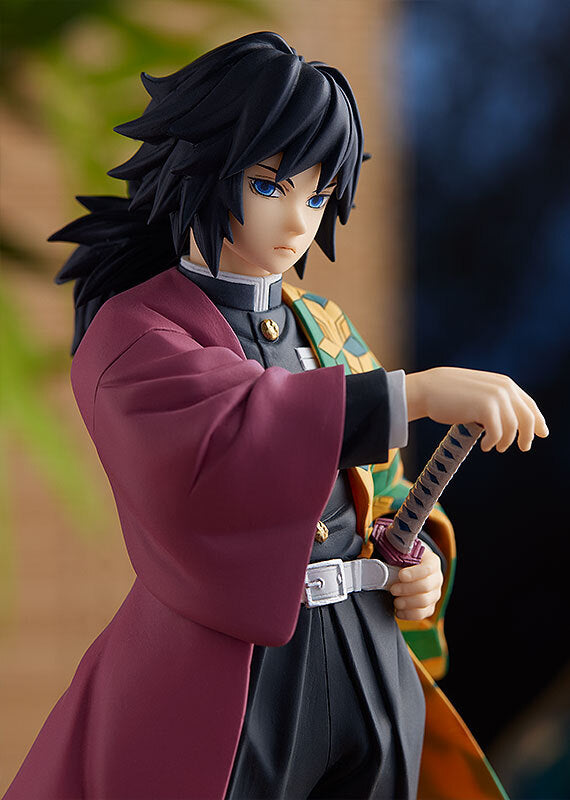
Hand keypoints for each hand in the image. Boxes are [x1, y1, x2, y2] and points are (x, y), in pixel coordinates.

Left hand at [390, 546, 442, 620]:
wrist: (410, 567)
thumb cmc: (404, 558)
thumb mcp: (401, 550)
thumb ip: (395, 551)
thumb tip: (381, 558)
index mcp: (432, 562)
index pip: (427, 569)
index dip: (414, 573)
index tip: (401, 575)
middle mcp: (436, 578)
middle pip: (426, 587)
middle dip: (407, 590)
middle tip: (393, 589)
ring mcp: (434, 594)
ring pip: (425, 602)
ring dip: (407, 603)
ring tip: (396, 601)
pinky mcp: (429, 607)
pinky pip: (422, 614)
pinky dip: (408, 614)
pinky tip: (398, 610)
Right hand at [405, 367, 548, 451]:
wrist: (427, 390)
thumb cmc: (448, 394)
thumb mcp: (478, 392)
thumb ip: (494, 400)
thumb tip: (509, 421)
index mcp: (504, 383)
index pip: (529, 404)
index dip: (538, 420)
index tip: (541, 433)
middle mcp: (504, 388)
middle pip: (527, 417)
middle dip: (528, 435)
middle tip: (524, 448)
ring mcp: (496, 397)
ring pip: (513, 427)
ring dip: (507, 441)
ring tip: (497, 447)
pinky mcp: (485, 408)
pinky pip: (498, 432)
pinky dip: (493, 442)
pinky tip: (486, 446)